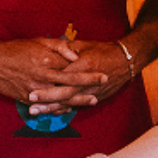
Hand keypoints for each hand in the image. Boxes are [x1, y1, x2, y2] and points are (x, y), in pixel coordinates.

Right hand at [0, 36, 107, 101]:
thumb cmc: (16, 49)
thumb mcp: (39, 41)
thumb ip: (59, 47)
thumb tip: (75, 55)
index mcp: (47, 61)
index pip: (73, 69)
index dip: (90, 73)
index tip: (104, 73)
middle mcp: (43, 77)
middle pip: (71, 85)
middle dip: (89, 87)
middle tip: (103, 87)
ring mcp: (35, 89)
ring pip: (61, 98)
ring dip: (78, 100)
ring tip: (92, 101)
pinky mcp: (26, 98)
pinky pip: (46, 106)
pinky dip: (59, 108)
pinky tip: (69, 109)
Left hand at [23, 39, 137, 113]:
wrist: (127, 60)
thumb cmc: (104, 50)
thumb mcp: (84, 45)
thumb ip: (67, 50)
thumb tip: (50, 53)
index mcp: (83, 64)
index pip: (62, 73)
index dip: (47, 78)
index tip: (32, 80)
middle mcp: (87, 80)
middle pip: (63, 91)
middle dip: (46, 97)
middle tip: (30, 99)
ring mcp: (91, 91)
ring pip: (68, 102)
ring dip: (51, 107)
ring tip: (35, 110)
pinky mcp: (95, 97)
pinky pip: (76, 105)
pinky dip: (64, 109)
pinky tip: (52, 112)